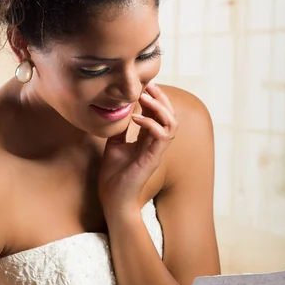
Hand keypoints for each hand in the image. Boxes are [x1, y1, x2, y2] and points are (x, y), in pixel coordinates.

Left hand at [98, 83, 177, 211]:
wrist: (113, 198)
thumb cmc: (113, 175)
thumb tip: (117, 112)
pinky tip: (135, 118)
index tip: (144, 86)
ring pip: (171, 124)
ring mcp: (156, 152)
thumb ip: (120, 130)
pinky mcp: (153, 159)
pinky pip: (161, 136)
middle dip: (162, 98)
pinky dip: (150, 123)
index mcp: (148, 141)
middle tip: (149, 86)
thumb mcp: (114, 145)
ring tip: (144, 98)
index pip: (159, 115)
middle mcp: (156, 145)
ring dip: (160, 108)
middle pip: (170, 116)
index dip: (155, 99)